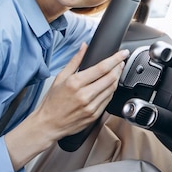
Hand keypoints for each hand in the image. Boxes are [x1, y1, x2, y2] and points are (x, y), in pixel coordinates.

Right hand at [4, 44, 128, 169]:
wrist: (48, 124)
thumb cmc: (52, 102)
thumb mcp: (60, 77)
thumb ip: (75, 61)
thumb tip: (84, 47)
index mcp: (75, 83)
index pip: (102, 68)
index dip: (116, 59)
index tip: (122, 53)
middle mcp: (84, 95)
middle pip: (110, 78)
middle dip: (119, 67)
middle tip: (121, 61)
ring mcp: (91, 107)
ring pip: (112, 89)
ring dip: (117, 78)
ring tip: (117, 71)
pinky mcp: (94, 115)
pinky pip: (108, 100)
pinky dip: (111, 91)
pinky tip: (109, 86)